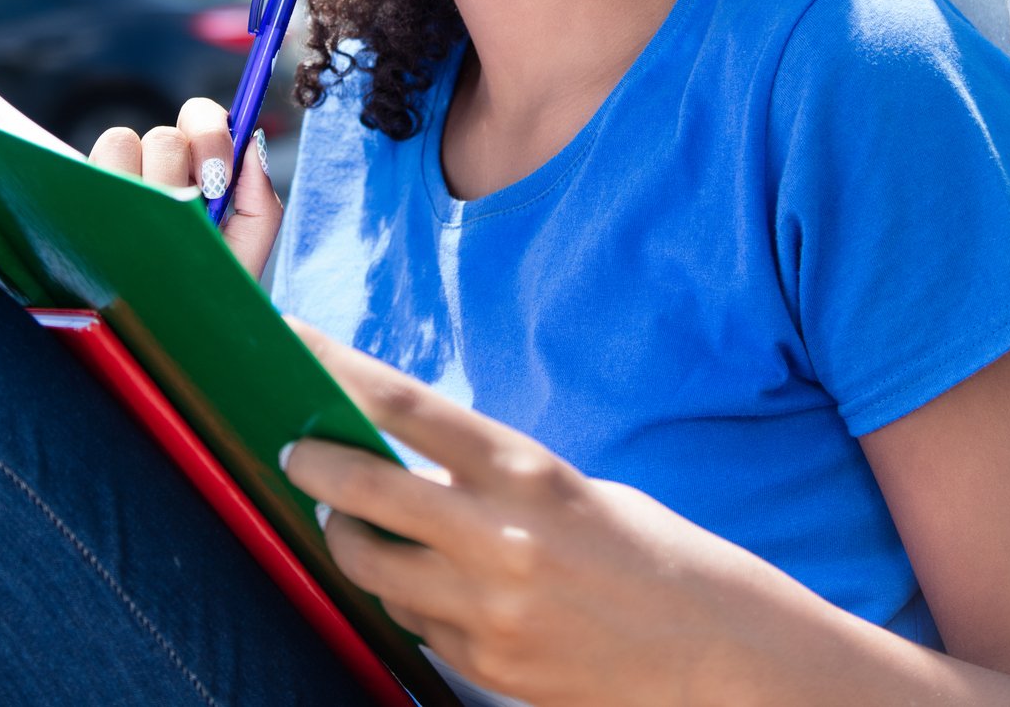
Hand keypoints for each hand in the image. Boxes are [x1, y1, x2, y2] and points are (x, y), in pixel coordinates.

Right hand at [88, 98, 282, 278]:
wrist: (170, 336)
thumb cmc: (206, 294)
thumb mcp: (246, 254)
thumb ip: (261, 201)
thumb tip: (252, 141)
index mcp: (195, 169)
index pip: (198, 116)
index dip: (211, 134)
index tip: (219, 178)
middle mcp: (154, 168)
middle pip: (165, 134)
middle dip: (183, 170)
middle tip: (194, 208)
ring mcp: (115, 182)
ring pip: (121, 141)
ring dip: (144, 183)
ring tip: (157, 228)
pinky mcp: (82, 199)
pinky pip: (88, 169)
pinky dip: (109, 193)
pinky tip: (124, 234)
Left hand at [282, 321, 823, 706]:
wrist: (719, 658)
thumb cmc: (651, 557)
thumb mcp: (573, 491)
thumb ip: (488, 480)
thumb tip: (405, 468)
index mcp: (528, 474)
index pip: (406, 405)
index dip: (337, 369)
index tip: (290, 344)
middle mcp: (498, 540)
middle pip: (361, 490)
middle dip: (311, 464)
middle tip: (292, 449)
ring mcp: (486, 612)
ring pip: (368, 567)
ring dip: (345, 538)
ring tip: (348, 520)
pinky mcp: (485, 666)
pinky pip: (410, 622)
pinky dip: (400, 596)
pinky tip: (419, 581)